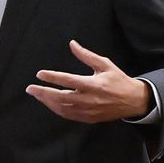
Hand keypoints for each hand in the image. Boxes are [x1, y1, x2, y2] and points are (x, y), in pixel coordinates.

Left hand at [26, 40, 150, 122]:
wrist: (133, 101)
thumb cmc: (118, 80)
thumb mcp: (104, 64)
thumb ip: (86, 55)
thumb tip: (72, 44)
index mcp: (93, 85)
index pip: (68, 81)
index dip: (53, 78)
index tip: (40, 74)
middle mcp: (89, 99)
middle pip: (61, 98)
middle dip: (43, 93)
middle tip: (30, 89)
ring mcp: (88, 111)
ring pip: (62, 108)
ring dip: (48, 102)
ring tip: (37, 95)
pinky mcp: (89, 119)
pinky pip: (69, 115)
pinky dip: (57, 109)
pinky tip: (50, 103)